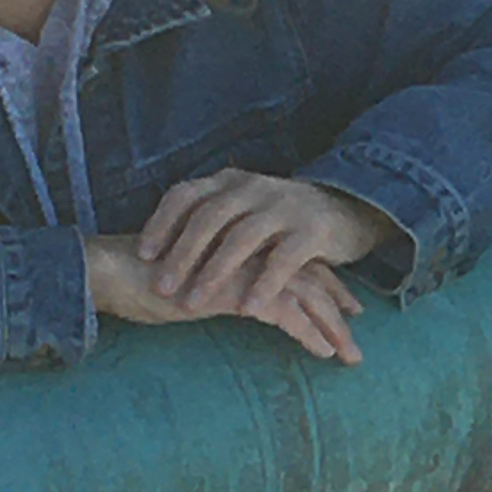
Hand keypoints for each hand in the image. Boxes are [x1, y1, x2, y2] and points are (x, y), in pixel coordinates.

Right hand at [83, 220, 370, 363]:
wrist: (112, 272)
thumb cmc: (142, 279)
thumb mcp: (190, 281)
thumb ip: (216, 284)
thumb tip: (232, 299)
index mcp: (241, 243)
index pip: (294, 260)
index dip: (323, 282)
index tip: (345, 305)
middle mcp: (249, 250)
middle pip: (309, 276)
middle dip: (337, 306)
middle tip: (358, 331)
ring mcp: (244, 268)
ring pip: (305, 296)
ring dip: (332, 327)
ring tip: (350, 354)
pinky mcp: (235, 290)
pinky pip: (285, 313)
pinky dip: (307, 333)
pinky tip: (322, 352)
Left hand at [139, 170, 400, 312]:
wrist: (348, 210)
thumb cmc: (283, 220)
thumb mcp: (243, 210)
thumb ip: (211, 221)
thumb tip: (161, 248)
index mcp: (231, 182)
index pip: (186, 195)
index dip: (162, 223)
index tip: (142, 254)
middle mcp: (254, 188)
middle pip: (209, 218)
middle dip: (182, 255)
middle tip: (161, 288)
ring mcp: (284, 207)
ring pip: (242, 238)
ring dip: (214, 272)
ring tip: (193, 304)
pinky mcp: (313, 231)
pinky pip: (284, 259)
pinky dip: (265, 284)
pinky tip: (249, 310)